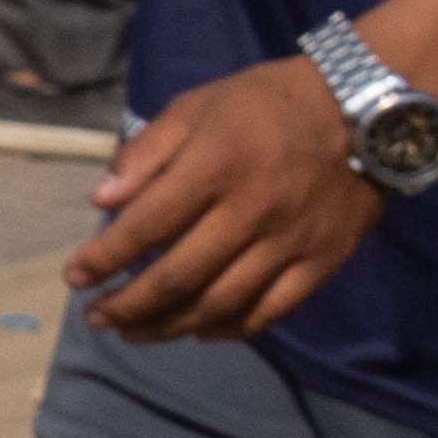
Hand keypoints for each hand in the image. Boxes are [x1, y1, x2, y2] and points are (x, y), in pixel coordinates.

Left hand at [71, 51, 388, 338]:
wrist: (363, 111)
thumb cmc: (266, 104)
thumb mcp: (197, 106)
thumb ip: (147, 153)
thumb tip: (101, 200)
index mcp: (215, 168)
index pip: (146, 225)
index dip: (105, 257)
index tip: (75, 277)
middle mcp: (251, 213)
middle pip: (180, 276)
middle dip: (129, 304)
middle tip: (96, 317)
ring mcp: (290, 243)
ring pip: (221, 302)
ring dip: (170, 325)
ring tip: (135, 333)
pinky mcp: (322, 263)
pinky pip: (271, 311)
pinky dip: (230, 328)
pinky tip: (200, 331)